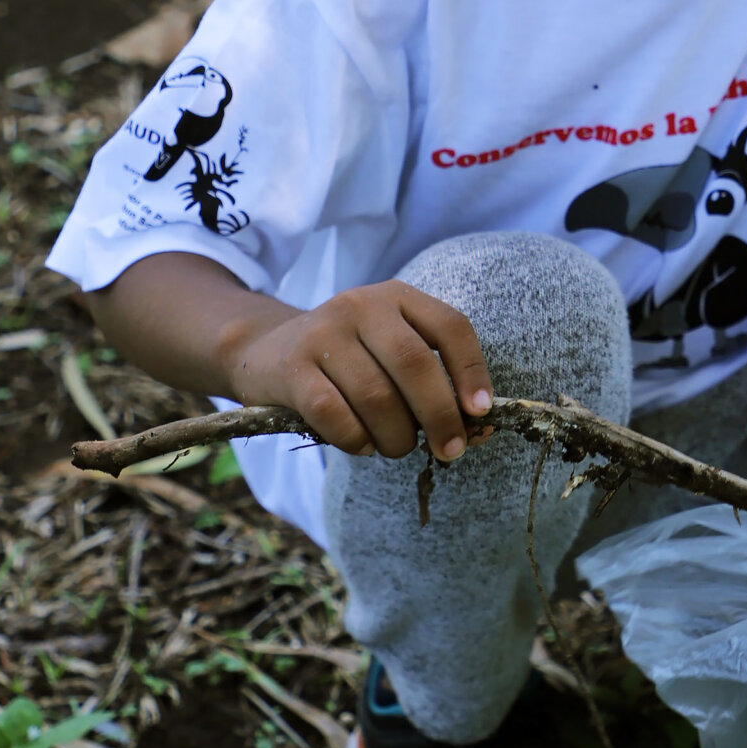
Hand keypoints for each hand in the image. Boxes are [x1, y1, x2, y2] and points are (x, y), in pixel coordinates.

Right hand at [220, 281, 493, 461]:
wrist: (265, 350)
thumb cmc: (348, 361)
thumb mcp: (389, 352)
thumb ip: (432, 382)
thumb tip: (478, 428)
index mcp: (397, 297)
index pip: (450, 327)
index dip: (472, 371)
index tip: (481, 413)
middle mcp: (361, 305)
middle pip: (415, 364)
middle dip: (439, 416)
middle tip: (450, 450)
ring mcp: (323, 333)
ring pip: (376, 396)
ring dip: (397, 436)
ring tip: (397, 446)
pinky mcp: (292, 367)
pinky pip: (334, 415)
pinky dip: (356, 439)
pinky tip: (362, 444)